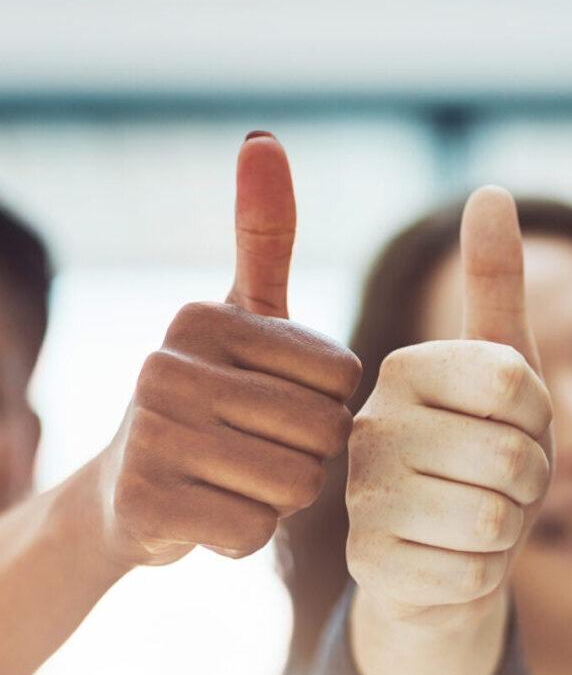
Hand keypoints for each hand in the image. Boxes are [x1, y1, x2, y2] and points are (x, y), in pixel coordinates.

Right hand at [95, 134, 361, 568]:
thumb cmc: (211, 400)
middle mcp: (165, 366)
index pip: (341, 377)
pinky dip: (246, 535)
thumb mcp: (240, 319)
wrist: (127, 494)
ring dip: (280, 498)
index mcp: (203, 318)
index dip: (326, 406)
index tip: (276, 405)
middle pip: (322, 433)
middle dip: (307, 456)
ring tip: (235, 480)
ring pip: (295, 487)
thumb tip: (263, 138)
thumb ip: (263, 238)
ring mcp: (148, 436)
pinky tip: (210, 514)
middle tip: (256, 451)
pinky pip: (254, 533)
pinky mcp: (144, 505)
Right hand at [345, 187, 552, 674]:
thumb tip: (491, 191)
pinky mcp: (369, 565)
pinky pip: (474, 573)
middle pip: (512, 454)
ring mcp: (360, 498)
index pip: (517, 381)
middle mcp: (367, 425)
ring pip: (495, 517)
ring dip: (510, 528)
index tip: (512, 427)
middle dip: (531, 480)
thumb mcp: (503, 371)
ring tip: (480, 518)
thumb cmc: (481, 456)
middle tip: (500, 483)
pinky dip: (483, 573)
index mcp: (402, 366)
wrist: (439, 555)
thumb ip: (495, 286)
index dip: (540, 418)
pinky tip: (455, 560)